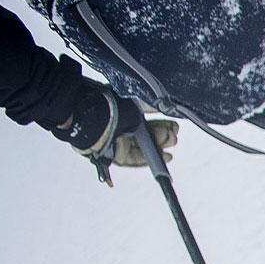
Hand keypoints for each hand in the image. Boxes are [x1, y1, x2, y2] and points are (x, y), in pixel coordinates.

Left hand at [50, 82, 179, 181]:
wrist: (89, 116)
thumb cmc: (107, 106)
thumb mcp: (134, 103)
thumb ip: (150, 105)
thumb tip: (166, 105)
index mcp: (123, 113)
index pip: (147, 122)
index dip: (162, 125)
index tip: (174, 126)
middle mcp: (120, 128)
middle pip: (147, 136)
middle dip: (164, 135)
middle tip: (174, 134)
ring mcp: (117, 142)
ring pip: (143, 148)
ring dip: (160, 146)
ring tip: (171, 141)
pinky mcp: (114, 155)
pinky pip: (134, 160)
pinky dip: (150, 160)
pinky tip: (164, 157)